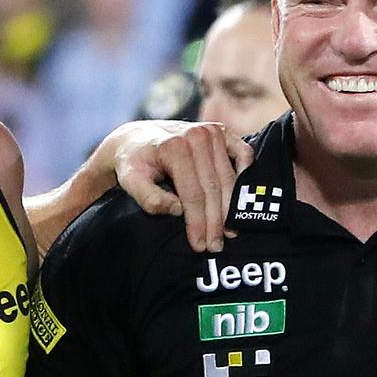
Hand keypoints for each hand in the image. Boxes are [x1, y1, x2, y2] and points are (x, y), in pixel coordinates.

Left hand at [107, 120, 253, 252]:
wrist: (137, 138)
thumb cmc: (134, 162)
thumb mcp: (130, 180)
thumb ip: (148, 197)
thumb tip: (178, 210)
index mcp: (174, 147)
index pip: (193, 193)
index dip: (198, 222)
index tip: (199, 244)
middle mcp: (196, 135)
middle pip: (213, 187)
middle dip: (215, 221)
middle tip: (215, 246)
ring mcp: (211, 131)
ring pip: (228, 177)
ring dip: (231, 207)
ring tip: (229, 232)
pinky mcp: (222, 131)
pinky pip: (244, 154)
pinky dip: (246, 175)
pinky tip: (241, 198)